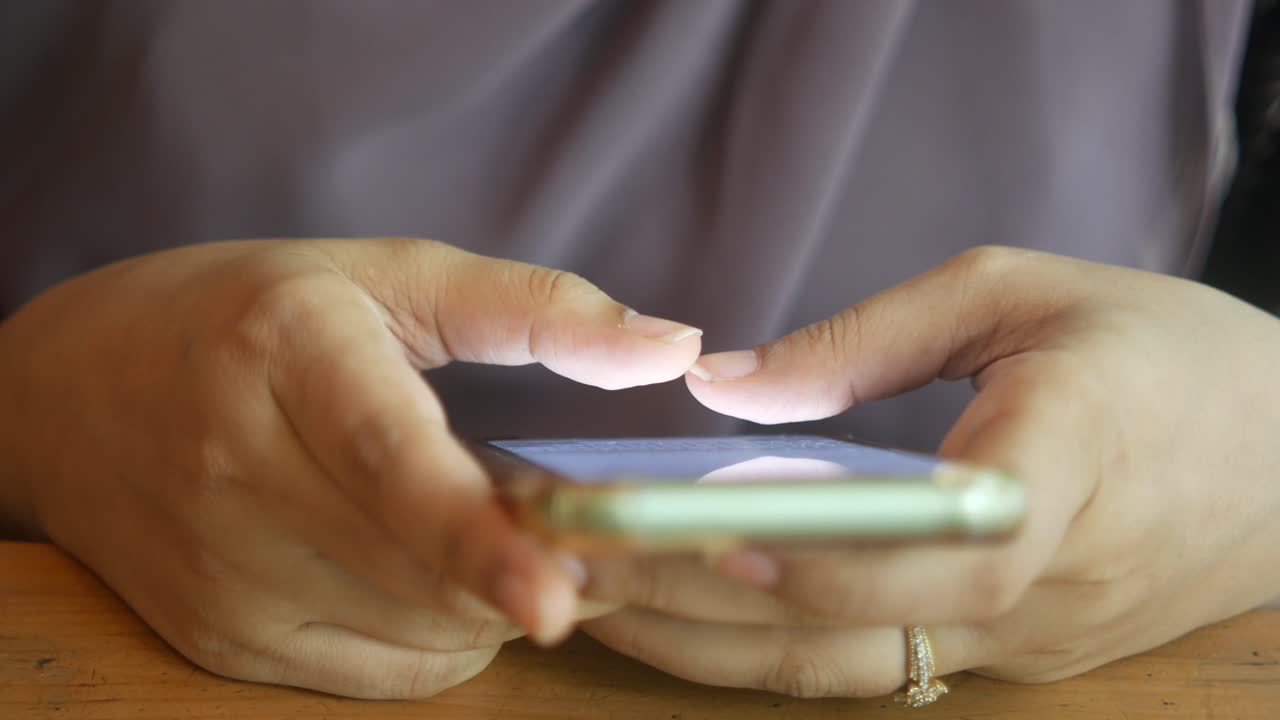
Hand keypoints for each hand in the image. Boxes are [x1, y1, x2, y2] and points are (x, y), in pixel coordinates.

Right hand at [0, 238, 697, 696]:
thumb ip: (534, 308)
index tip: (557, 592)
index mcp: (287, 358)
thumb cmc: (248, 315)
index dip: (478, 536)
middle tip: (575, 526)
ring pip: (418, 633)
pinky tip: (427, 570)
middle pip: (425, 571)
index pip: (390, 462)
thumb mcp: (386, 276)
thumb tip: (671, 347)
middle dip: (533, 565)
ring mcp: (222, 573)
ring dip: (492, 598)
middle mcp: (239, 473)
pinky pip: (381, 675)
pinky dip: (442, 635)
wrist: (69, 390)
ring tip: (487, 529)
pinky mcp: (219, 637)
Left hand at [582, 247, 1279, 697]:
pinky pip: (878, 665)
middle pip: (860, 620)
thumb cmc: (1160, 350)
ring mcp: (1030, 640)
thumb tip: (725, 387)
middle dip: (703, 599)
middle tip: (571, 559)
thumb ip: (868, 342)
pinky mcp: (1016, 660)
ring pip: (853, 664)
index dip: (829, 552)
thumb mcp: (1021, 292)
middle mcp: (1044, 579)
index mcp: (1066, 461)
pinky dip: (772, 646)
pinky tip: (685, 617)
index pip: (945, 542)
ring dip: (713, 641)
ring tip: (592, 596)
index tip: (713, 532)